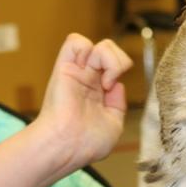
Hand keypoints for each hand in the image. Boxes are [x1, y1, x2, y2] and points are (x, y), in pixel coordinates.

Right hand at [33, 34, 132, 175]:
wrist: (68, 145)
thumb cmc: (87, 143)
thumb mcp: (114, 124)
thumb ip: (117, 104)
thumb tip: (116, 85)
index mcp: (97, 92)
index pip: (115, 66)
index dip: (121, 71)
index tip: (113, 90)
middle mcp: (87, 80)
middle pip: (109, 50)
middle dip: (119, 61)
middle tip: (109, 82)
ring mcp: (77, 72)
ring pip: (98, 44)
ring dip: (109, 57)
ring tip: (104, 79)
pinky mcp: (64, 67)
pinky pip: (74, 41)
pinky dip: (88, 49)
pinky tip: (91, 70)